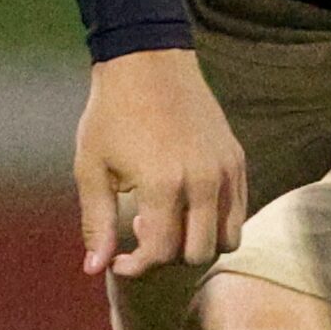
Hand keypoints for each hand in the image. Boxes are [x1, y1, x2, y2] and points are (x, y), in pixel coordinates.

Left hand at [75, 48, 246, 279]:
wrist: (146, 60)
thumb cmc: (112, 112)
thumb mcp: (91, 167)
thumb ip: (96, 222)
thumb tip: (94, 269)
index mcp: (163, 183)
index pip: (160, 252)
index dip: (136, 267)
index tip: (119, 261)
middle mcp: (203, 181)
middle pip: (197, 253)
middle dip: (167, 256)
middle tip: (141, 231)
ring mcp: (225, 170)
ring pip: (227, 239)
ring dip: (198, 243)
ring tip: (168, 219)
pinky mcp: (236, 159)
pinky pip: (239, 211)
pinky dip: (217, 222)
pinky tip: (187, 204)